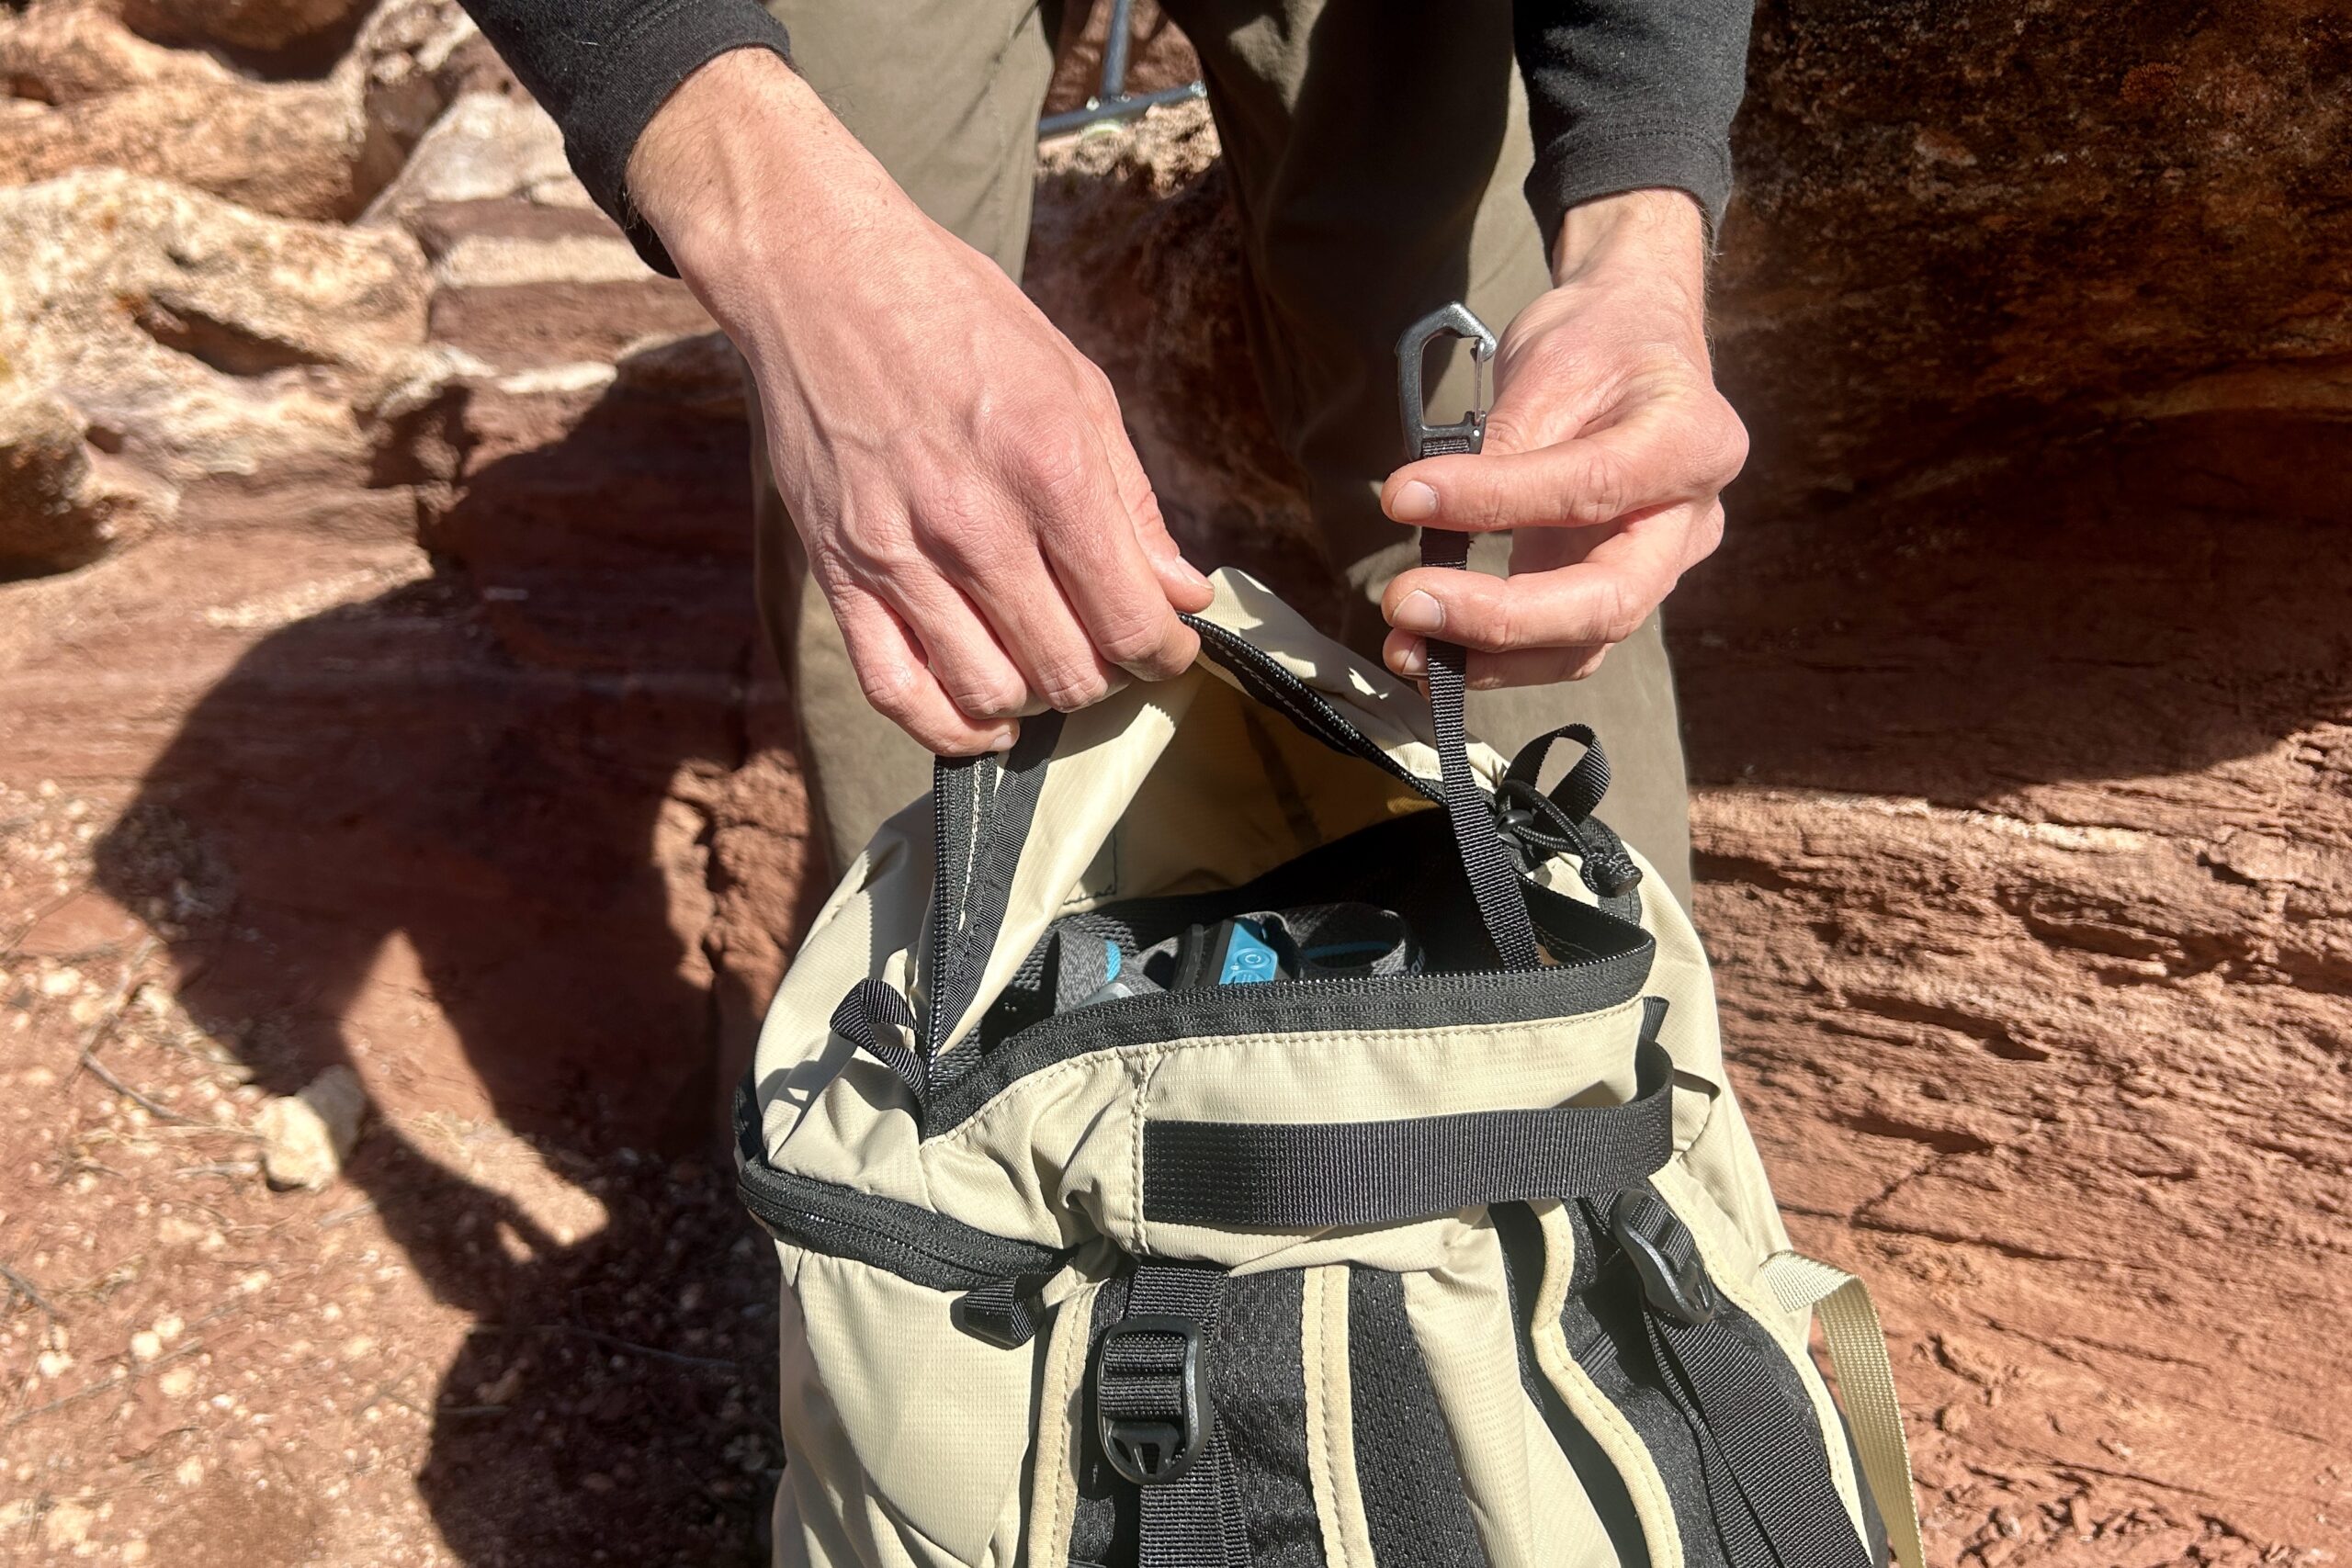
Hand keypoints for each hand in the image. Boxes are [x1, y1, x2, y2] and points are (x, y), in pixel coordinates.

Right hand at [630, 51, 1212, 754]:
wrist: (823, 277)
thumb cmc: (961, 320)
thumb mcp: (1074, 383)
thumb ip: (1132, 499)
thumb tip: (1182, 592)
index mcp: (1049, 467)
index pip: (1132, 619)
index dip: (1168, 653)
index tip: (1171, 646)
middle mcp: (975, 523)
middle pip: (1068, 670)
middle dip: (1106, 674)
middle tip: (1108, 646)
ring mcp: (900, 554)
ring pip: (990, 693)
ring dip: (1034, 697)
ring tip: (1047, 662)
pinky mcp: (840, 572)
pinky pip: (896, 692)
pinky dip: (949, 727)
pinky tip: (986, 716)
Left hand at [1377, 189, 1745, 687]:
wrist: (1633, 342)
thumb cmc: (1598, 343)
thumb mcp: (1551, 364)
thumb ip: (1504, 444)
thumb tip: (1428, 510)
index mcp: (1693, 442)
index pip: (1590, 489)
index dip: (1493, 501)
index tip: (1405, 497)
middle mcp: (1689, 520)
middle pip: (1608, 602)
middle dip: (1500, 619)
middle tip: (1406, 604)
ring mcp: (1658, 566)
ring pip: (1585, 643)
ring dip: (1488, 658)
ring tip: (1404, 645)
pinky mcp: (1613, 588)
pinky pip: (1563, 645)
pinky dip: (1495, 658)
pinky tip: (1431, 654)